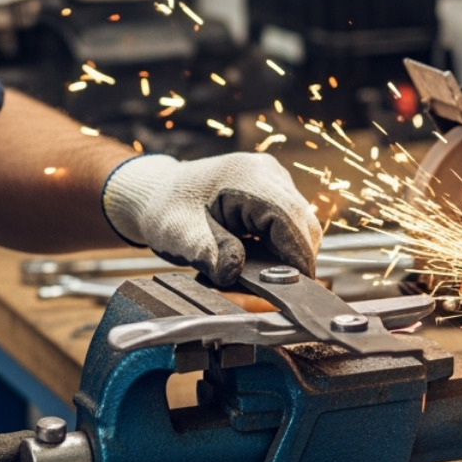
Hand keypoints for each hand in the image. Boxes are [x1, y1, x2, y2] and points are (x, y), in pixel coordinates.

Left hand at [102, 152, 321, 284]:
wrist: (158, 192)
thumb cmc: (168, 211)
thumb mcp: (182, 237)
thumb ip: (212, 256)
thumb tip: (237, 275)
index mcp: (247, 178)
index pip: (289, 220)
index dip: (298, 256)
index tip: (301, 288)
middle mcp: (267, 172)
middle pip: (302, 222)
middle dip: (295, 258)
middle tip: (281, 290)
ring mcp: (273, 177)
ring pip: (301, 222)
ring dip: (290, 251)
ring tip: (266, 275)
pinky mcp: (273, 187)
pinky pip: (291, 219)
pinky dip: (282, 242)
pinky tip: (263, 257)